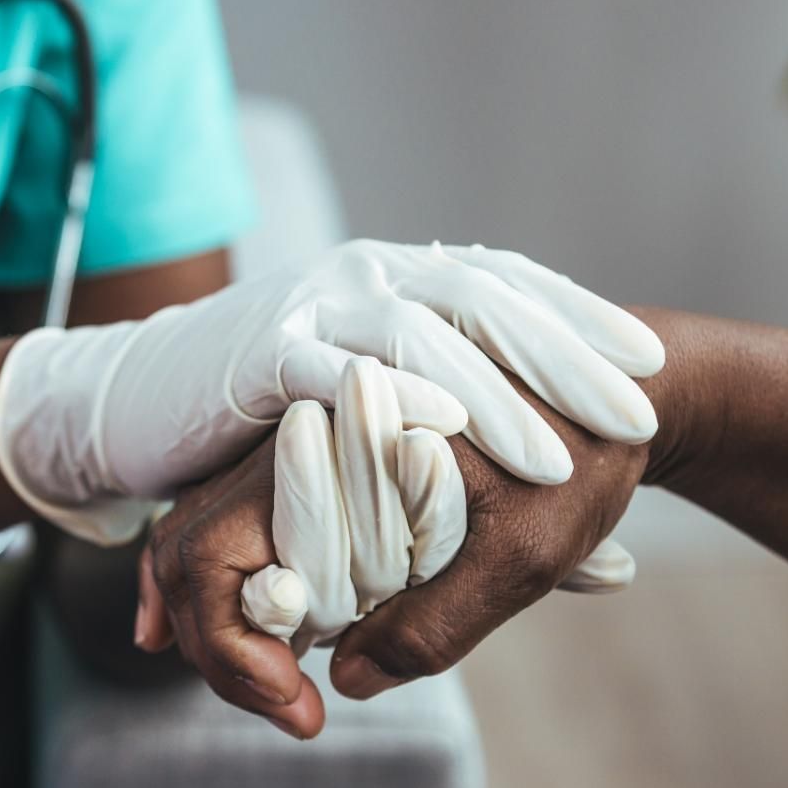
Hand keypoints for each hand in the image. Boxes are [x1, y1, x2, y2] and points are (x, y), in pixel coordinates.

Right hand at [0, 241, 662, 543]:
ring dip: (491, 396)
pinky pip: (333, 370)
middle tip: (633, 411)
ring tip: (553, 455)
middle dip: (562, 356)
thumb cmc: (276, 413)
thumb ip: (454, 446)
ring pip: (418, 336)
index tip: (648, 369)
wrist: (139, 390)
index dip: (578, 323)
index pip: (507, 289)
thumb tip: (565, 511)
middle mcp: (366, 277)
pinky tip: (438, 439)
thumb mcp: (376, 412)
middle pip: (482, 302)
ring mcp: (314, 305)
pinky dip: (389, 401)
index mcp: (402, 278)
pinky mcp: (263, 352)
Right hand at [140, 376, 649, 736]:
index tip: (302, 710)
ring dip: (218, 619)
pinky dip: (235, 586)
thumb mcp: (523, 558)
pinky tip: (258, 634)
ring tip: (269, 687)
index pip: (212, 553)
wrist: (630, 393)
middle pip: (189, 545)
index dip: (232, 649)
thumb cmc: (583, 465)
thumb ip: (431, 625)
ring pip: (206, 535)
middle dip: (215, 644)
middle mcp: (303, 433)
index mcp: (337, 438)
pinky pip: (246, 526)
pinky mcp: (328, 462)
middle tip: (286, 710)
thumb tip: (342, 679)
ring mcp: (307, 446)